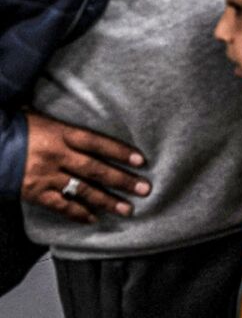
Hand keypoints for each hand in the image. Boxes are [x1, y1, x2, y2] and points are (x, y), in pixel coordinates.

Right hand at [22, 112, 149, 223]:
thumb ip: (64, 123)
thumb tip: (84, 105)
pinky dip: (78, 213)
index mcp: (59, 133)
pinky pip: (60, 205)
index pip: (96, 142)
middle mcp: (56, 155)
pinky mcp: (34, 192)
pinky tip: (94, 219)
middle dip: (122, 180)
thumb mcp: (40, 116)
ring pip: (82, 190)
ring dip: (107, 201)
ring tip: (127, 209)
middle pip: (95, 169)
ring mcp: (45, 176)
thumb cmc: (15, 126)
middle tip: (144, 189)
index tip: (141, 160)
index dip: (119, 151)